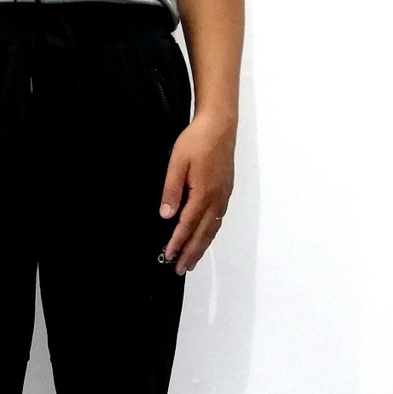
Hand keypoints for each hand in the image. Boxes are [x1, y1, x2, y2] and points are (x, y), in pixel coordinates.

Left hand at [158, 112, 235, 274]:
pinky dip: (210, 234)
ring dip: (201, 247)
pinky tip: (205, 239)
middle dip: (191, 253)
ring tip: (192, 261)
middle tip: (180, 269)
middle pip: (203, 233)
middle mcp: (216, 199)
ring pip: (212, 229)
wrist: (220, 123)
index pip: (187, 225)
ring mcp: (223, 196)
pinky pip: (218, 220)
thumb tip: (167, 215)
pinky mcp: (226, 191)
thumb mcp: (177, 163)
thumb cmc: (197, 140)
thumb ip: (172, 190)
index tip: (168, 256)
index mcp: (203, 193)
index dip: (177, 242)